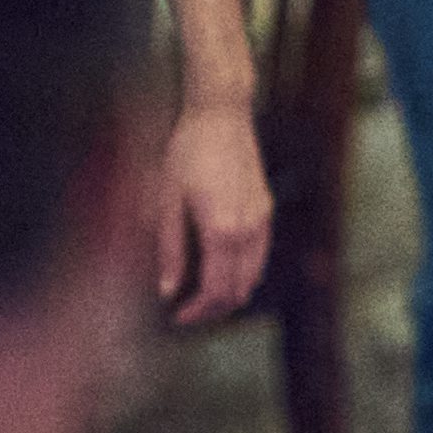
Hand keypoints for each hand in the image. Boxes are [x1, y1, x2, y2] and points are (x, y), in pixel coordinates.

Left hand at [160, 99, 273, 322]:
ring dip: (230, 292)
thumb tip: (167, 291)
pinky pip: (260, 255)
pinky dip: (242, 272)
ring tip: (201, 293)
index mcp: (222, 230)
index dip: (198, 311)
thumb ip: (170, 250)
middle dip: (213, 308)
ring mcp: (262, 220)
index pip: (217, 290)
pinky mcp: (266, 209)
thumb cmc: (187, 152)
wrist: (222, 115)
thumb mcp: (168, 201)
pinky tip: (218, 267)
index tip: (177, 317)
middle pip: (239, 289)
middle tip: (186, 311)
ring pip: (254, 276)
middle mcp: (249, 229)